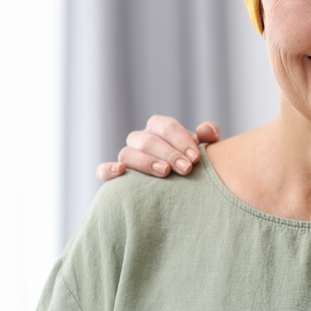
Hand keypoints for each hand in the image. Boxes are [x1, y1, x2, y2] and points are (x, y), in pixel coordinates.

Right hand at [96, 116, 220, 180]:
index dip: (181, 140)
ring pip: (128, 153)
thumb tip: (207, 131)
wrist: (182, 183)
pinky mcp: (114, 175)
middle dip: (169, 154)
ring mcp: (126, 156)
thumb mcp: (204, 148)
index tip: (195, 157)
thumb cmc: (192, 162)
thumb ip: (209, 136)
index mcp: (159, 128)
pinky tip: (120, 172)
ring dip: (146, 162)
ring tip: (165, 172)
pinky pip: (102, 170)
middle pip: (148, 140)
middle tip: (187, 168)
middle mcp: (140, 139)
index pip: (165, 126)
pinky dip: (108, 170)